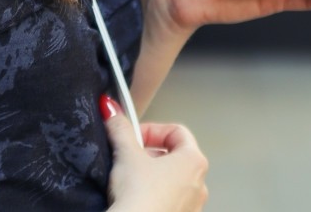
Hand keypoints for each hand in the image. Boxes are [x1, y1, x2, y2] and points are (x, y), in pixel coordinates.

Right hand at [102, 96, 207, 211]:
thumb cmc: (140, 197)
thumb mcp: (126, 154)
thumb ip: (120, 128)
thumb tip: (111, 108)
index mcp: (194, 161)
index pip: (176, 131)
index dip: (151, 130)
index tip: (133, 136)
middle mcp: (199, 184)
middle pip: (174, 156)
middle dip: (149, 153)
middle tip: (128, 157)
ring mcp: (192, 206)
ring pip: (171, 180)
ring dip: (151, 176)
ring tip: (130, 180)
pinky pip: (168, 201)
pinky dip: (154, 196)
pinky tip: (136, 200)